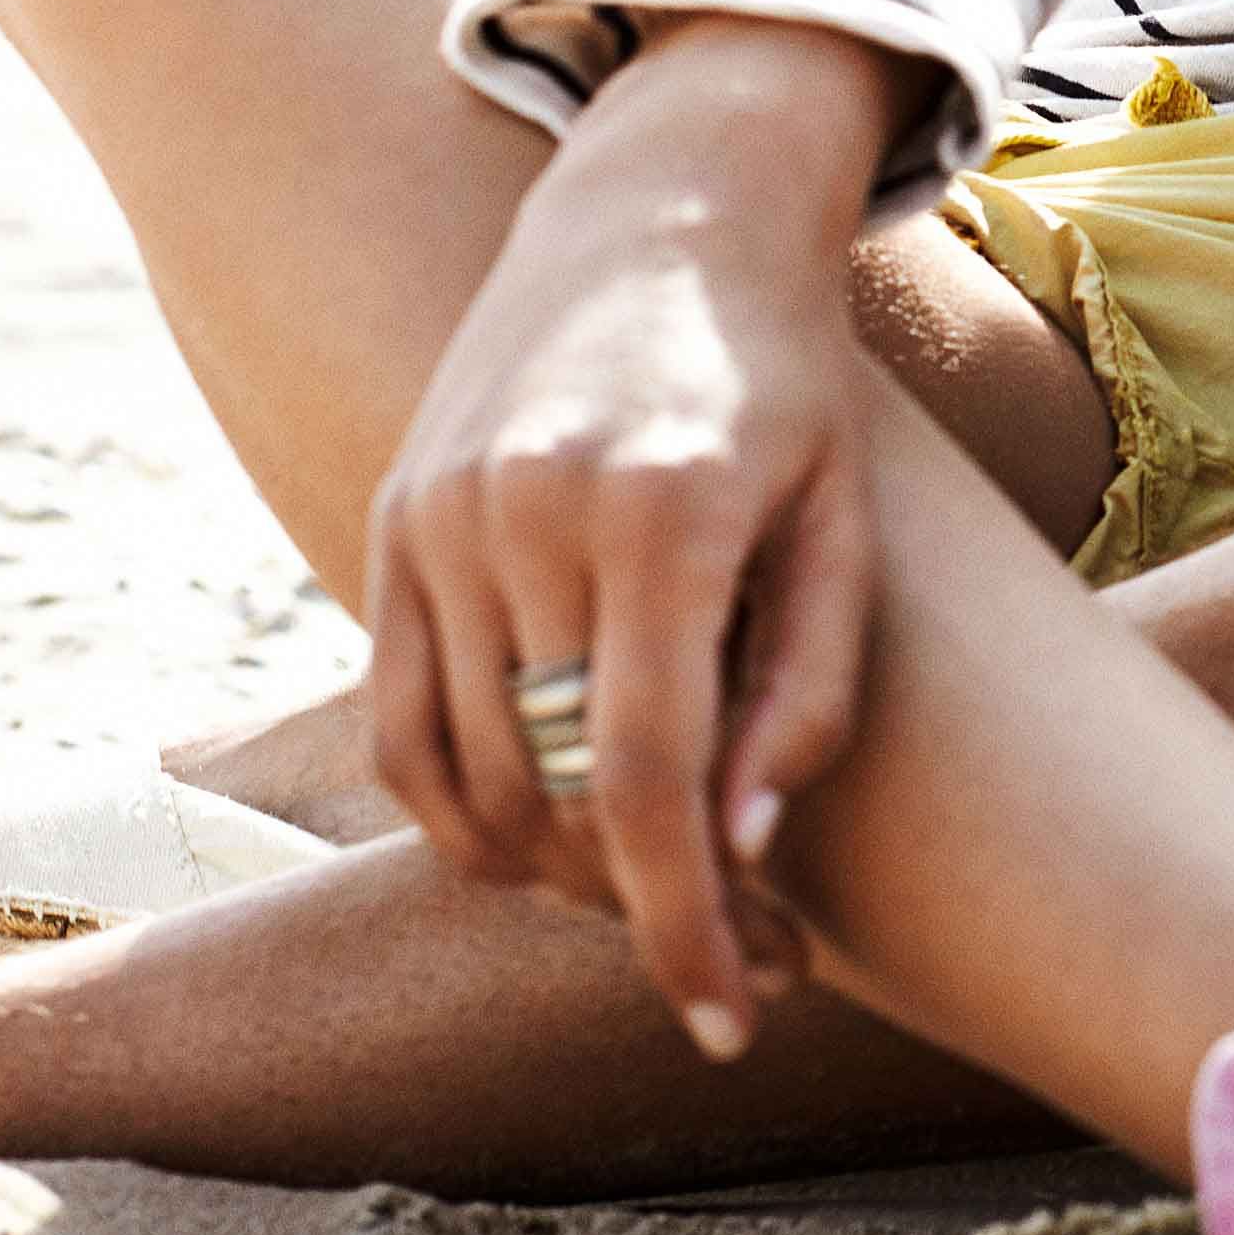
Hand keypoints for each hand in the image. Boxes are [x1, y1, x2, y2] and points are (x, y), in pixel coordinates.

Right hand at [362, 18, 913, 1057]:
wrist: (660, 217)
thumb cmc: (787, 383)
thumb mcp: (846, 521)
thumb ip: (806, 689)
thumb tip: (738, 856)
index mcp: (660, 513)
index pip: (650, 782)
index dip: (687, 923)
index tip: (732, 1017)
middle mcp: (525, 516)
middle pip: (558, 798)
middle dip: (643, 907)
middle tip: (742, 946)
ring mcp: (437, 520)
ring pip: (469, 782)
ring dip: (558, 871)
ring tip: (663, 880)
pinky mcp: (387, 527)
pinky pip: (398, 725)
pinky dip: (466, 810)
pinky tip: (553, 835)